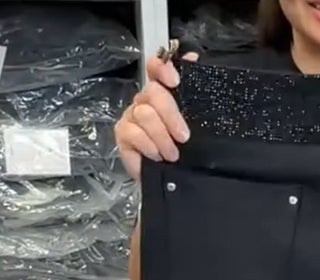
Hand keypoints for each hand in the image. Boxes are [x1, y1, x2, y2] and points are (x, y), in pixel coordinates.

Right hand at [114, 52, 197, 181]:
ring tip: (173, 154)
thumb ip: (193, 91)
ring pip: (145, 114)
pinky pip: (134, 133)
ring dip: (162, 137)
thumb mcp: (196, 122)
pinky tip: (157, 156)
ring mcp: (132, 116)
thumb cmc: (184, 152)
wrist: (173, 181)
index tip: (175, 81)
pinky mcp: (123, 134)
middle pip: (153, 93)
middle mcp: (146, 101)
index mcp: (163, 93)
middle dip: (171, 115)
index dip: (163, 68)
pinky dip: (149, 146)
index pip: (156, 68)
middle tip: (184, 137)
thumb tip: (192, 59)